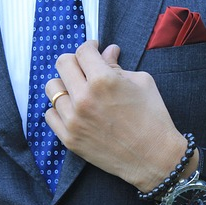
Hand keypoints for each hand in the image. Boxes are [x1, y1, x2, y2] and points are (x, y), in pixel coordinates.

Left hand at [45, 40, 198, 192]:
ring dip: (65, 85)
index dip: (90, 47)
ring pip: (52, 89)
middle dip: (75, 61)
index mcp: (103, 80)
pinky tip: (74, 110)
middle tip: (85, 68)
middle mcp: (83, 98)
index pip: (82, 51)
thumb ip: (117, 66)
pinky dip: (60, 110)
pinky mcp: (69, 139)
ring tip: (79, 91)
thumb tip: (107, 51)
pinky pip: (50, 115)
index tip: (94, 50)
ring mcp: (73, 120)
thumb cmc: (153, 118)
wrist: (155, 158)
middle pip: (62, 64)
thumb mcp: (142, 83)